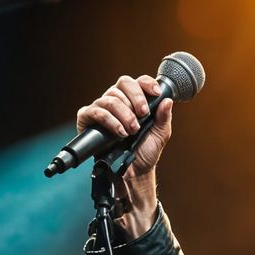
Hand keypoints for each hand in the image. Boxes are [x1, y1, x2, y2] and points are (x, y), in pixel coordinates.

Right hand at [74, 73, 172, 232]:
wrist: (133, 172)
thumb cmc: (145, 152)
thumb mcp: (160, 135)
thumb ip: (164, 118)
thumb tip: (167, 100)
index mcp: (133, 100)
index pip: (137, 82)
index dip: (146, 84)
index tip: (156, 93)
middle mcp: (116, 100)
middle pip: (123, 83)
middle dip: (136, 99)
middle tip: (143, 116)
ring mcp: (101, 108)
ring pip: (110, 98)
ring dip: (124, 113)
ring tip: (132, 130)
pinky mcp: (87, 119)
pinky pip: (95, 111)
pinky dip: (109, 120)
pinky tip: (119, 131)